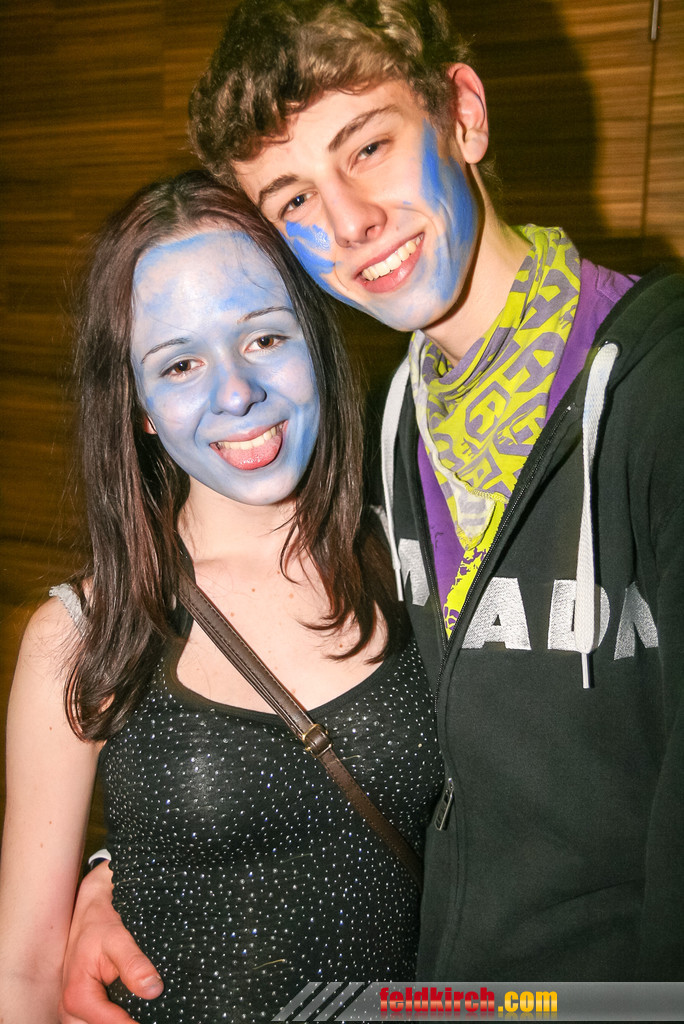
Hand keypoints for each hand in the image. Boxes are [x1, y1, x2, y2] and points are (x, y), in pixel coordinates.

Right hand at [59, 862, 162, 1023]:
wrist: (86, 913)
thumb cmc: (99, 923)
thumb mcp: (118, 939)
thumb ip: (134, 964)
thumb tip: (154, 990)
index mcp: (77, 997)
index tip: (160, 1022)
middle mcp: (69, 1011)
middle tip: (157, 1016)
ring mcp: (72, 1014)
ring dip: (119, 1021)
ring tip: (147, 1013)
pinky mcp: (79, 1012)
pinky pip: (97, 1023)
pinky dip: (114, 1019)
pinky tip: (134, 1012)